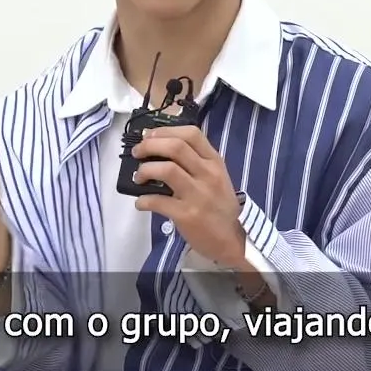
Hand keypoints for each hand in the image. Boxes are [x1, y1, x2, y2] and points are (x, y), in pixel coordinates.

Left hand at [131, 125, 245, 266]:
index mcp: (214, 162)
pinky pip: (158, 201)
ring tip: (138, 177)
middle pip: (175, 147)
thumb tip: (160, 149)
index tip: (150, 136)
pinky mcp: (187, 215)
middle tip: (138, 152)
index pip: (191, 134)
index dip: (165, 131)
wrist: (232, 239)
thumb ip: (196, 162)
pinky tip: (141, 203)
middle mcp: (208, 174)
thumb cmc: (220, 206)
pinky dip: (143, 200)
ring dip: (145, 170)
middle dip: (149, 145)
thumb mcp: (216, 177)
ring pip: (166, 169)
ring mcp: (198, 195)